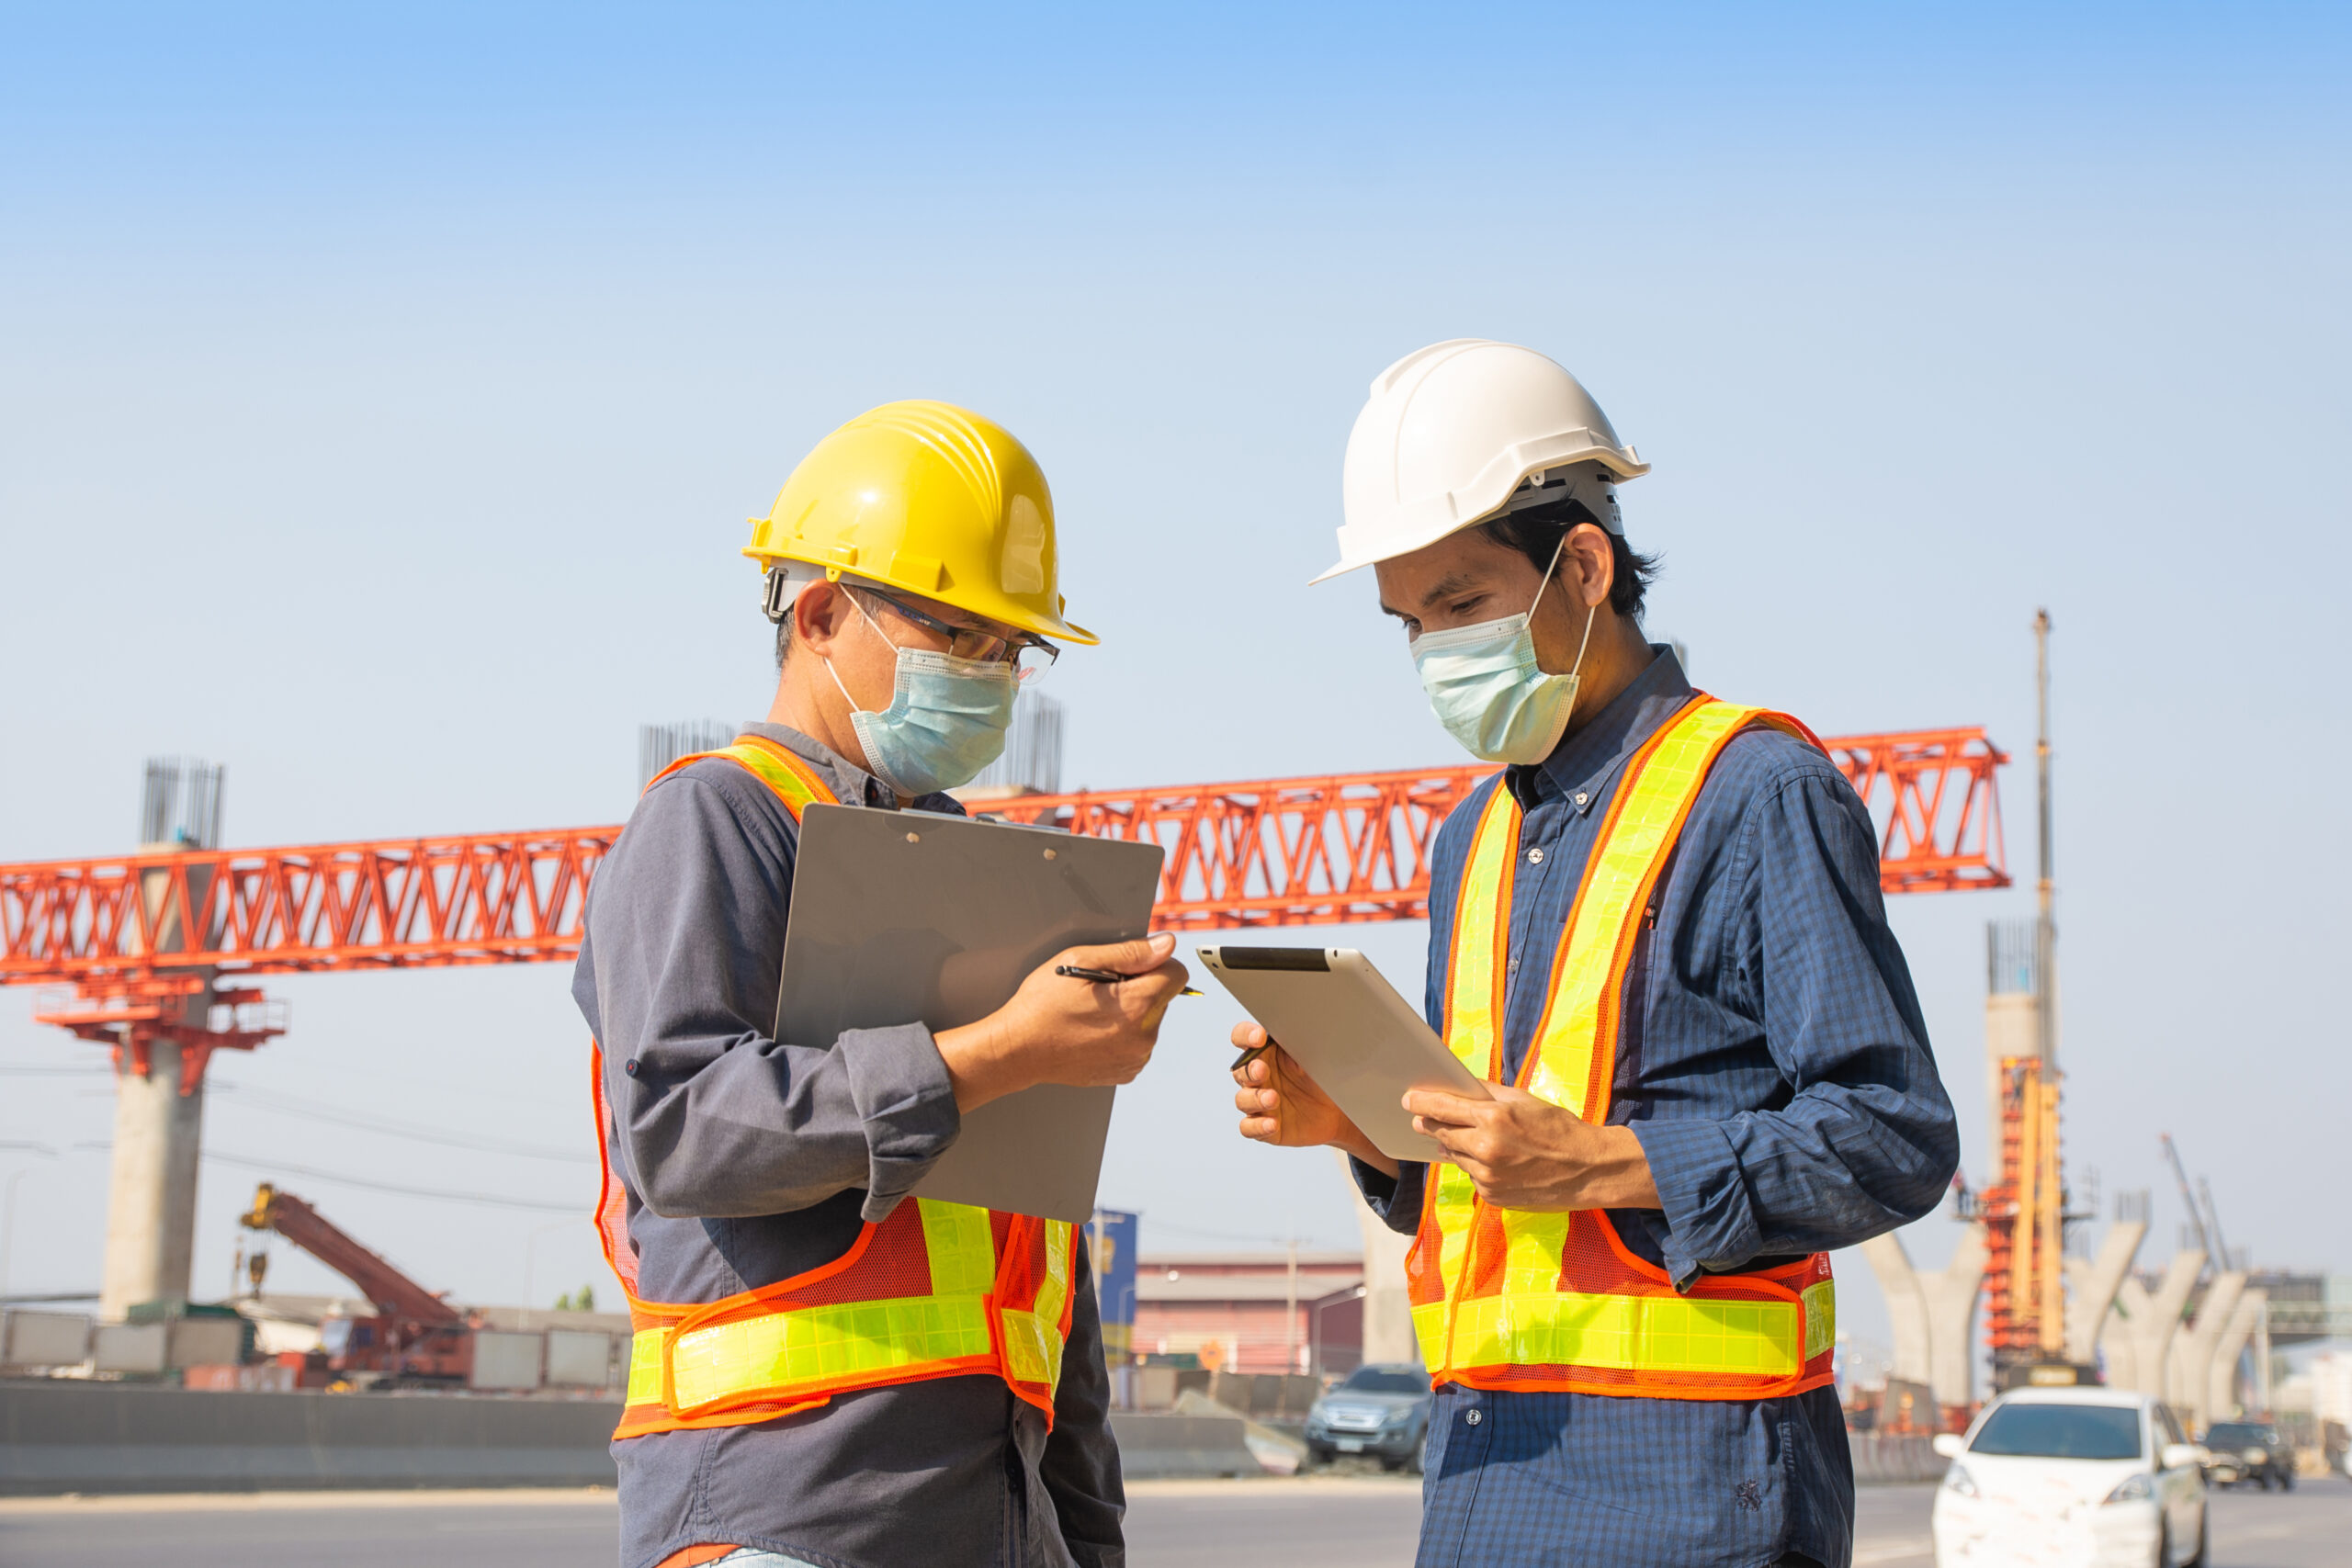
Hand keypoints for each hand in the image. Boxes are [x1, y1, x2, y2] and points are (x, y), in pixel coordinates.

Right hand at [935, 934, 1188, 1111]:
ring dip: (1131, 1012)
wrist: (1018, 1050)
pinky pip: (1137, 1042)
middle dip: (1139, 987)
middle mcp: (1143, 1036)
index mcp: (1136, 1005)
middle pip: (1162, 997)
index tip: (1125, 968)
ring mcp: (1135, 1058)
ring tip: (1092, 1012)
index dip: (1153, 963)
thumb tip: (1167, 945)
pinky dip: (1122, 1033)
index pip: (1176, 974)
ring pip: (1150, 1020)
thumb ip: (1130, 952)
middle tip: (1099, 990)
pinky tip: (1092, 1030)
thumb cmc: (1041, 1005)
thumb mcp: (1079, 961)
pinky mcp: (1126, 1071)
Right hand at [1230, 1023, 1396, 1177]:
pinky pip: (1248, 1127)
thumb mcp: (1314, 1058)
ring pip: (1242, 1100)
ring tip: (1273, 1098)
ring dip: (1255, 1099)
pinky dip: (1257, 1126)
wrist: (1337, 1112)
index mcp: (1265, 1052)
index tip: (1260, 1037)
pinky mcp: (1264, 1126)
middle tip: (1262, 1070)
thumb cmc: (1321, 1078)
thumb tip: (1297, 1035)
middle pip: (1240, 1071)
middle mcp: (1258, 1077)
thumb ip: (1301, 1046)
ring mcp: (1258, 1102)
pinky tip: (1272, 1124)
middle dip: (1250, 1070)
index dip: (1246, 1036)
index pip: (1242, 1038)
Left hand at [1403, 1083, 1659, 1209]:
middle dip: (1431, 1125)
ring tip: (1466, 1138)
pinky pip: (1472, 1176)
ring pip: (1455, 1156)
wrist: (1588, 1170)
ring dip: (1455, 1146)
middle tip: (1422, 1119)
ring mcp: (1488, 1177)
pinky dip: (1475, 1166)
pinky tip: (1492, 1160)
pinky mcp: (1492, 1196)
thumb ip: (1488, 1095)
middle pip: (1441, 1134)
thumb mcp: (1524, 1101)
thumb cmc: (1558, 1129)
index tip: (1408, 1099)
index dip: (1421, 1103)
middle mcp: (1486, 1149)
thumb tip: (1459, 1089)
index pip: (1442, 1108)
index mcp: (1494, 1119)